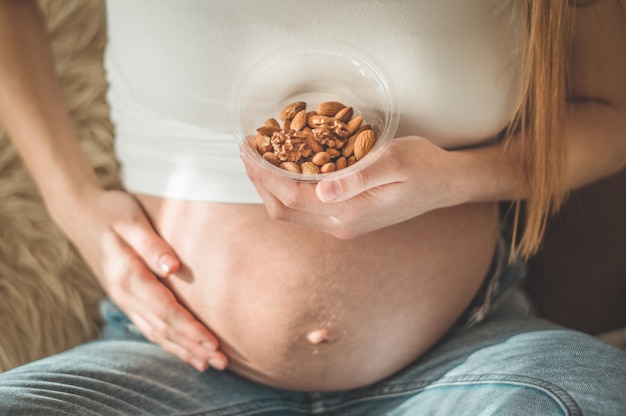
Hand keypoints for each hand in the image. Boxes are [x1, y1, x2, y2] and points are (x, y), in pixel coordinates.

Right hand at [56, 188, 226, 371]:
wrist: (80, 214)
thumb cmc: (112, 211)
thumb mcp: (131, 220)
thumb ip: (151, 244)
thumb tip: (173, 267)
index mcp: (128, 276)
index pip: (165, 310)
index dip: (189, 329)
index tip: (213, 342)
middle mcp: (125, 294)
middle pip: (163, 328)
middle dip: (193, 347)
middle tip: (221, 362)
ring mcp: (124, 300)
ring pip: (156, 333)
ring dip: (182, 350)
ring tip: (208, 364)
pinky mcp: (127, 299)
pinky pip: (149, 328)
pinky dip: (168, 343)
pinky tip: (184, 352)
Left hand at [242, 136, 466, 237]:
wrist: (445, 185)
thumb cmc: (423, 166)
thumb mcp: (394, 161)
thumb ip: (357, 177)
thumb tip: (320, 190)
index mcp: (349, 212)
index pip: (290, 196)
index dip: (264, 174)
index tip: (247, 149)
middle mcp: (341, 225)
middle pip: (283, 209)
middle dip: (259, 181)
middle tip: (246, 150)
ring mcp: (342, 225)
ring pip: (290, 212)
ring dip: (270, 186)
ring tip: (259, 157)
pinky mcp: (346, 219)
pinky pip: (303, 209)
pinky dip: (286, 190)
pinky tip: (285, 167)